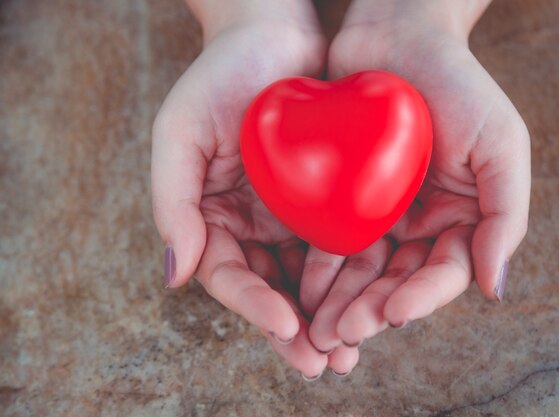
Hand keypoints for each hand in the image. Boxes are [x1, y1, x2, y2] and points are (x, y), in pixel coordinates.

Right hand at [151, 0, 357, 378]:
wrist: (273, 31)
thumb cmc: (221, 75)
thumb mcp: (179, 132)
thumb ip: (174, 202)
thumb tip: (175, 275)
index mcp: (213, 216)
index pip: (231, 275)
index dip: (254, 306)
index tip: (286, 326)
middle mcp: (251, 223)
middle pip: (272, 289)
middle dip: (296, 331)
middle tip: (324, 365)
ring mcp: (289, 214)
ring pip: (309, 278)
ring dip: (329, 316)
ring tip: (350, 352)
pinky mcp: (327, 199)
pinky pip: (340, 244)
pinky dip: (353, 277)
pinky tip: (374, 300)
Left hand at [300, 0, 529, 354]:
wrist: (399, 36)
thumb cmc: (458, 84)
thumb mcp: (501, 144)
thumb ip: (505, 216)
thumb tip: (494, 289)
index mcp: (459, 218)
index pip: (443, 273)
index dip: (421, 297)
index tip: (395, 314)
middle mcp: (419, 224)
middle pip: (396, 280)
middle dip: (371, 310)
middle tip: (342, 334)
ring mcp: (379, 214)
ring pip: (360, 270)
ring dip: (340, 300)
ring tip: (318, 327)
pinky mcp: (341, 198)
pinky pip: (329, 239)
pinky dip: (318, 265)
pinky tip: (301, 286)